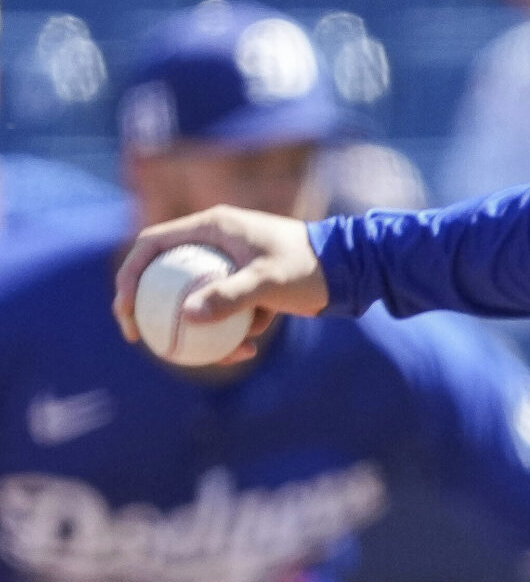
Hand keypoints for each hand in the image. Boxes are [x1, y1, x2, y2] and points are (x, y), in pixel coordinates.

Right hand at [114, 206, 329, 364]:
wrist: (353, 269)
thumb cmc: (311, 266)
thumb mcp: (270, 281)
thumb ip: (230, 296)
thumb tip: (187, 315)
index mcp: (212, 226)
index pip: (150, 245)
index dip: (128, 275)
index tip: (125, 310)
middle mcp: (216, 240)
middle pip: (165, 274)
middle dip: (151, 308)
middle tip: (144, 339)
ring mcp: (231, 261)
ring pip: (196, 296)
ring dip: (201, 327)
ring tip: (217, 355)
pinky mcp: (248, 282)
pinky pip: (226, 307)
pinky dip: (233, 328)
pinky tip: (250, 351)